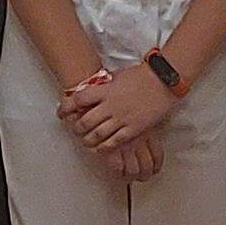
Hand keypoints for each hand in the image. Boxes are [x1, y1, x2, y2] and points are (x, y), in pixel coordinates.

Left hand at [63, 62, 177, 150]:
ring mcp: (122, 118)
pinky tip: (101, 148)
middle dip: (77, 128)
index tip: (62, 112)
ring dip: (88, 140)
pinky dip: (104, 147)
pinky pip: (114, 141)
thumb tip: (93, 92)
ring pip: (97, 134)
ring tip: (86, 141)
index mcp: (105, 90)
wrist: (163, 80)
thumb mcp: (117, 77)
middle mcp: (110, 105)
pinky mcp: (133, 128)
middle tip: (76, 129)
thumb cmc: (142, 76)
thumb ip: (104, 87)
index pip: (79, 99)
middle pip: (85, 121)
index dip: (67, 107)